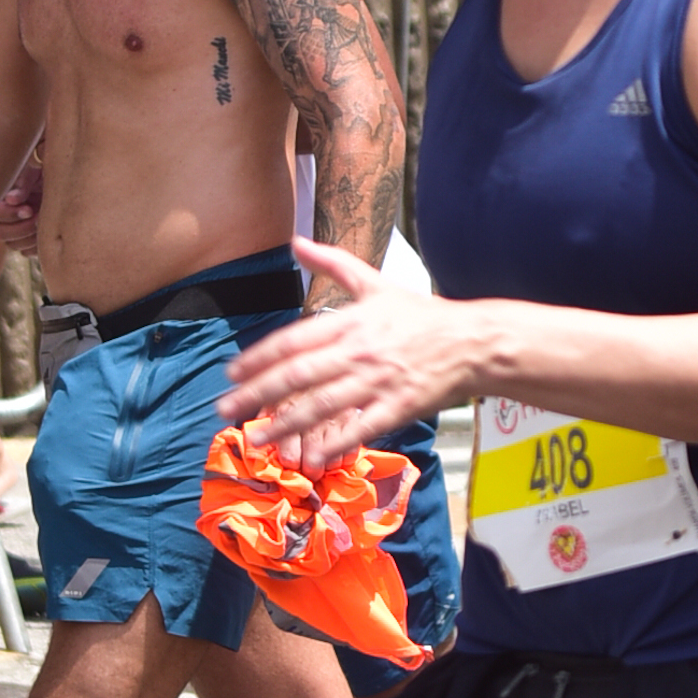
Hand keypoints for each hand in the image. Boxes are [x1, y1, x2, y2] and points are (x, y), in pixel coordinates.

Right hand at [0, 145, 42, 252]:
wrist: (60, 178)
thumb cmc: (42, 169)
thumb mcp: (33, 169)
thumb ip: (22, 182)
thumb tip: (12, 199)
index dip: (8, 215)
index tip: (28, 210)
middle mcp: (2, 214)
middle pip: (0, 233)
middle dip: (21, 228)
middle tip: (38, 218)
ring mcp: (14, 227)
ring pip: (12, 245)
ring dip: (30, 238)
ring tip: (44, 223)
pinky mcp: (27, 237)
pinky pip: (26, 251)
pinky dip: (37, 245)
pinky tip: (47, 231)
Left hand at [220, 240, 475, 465]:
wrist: (472, 342)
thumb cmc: (421, 315)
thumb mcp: (375, 283)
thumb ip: (332, 263)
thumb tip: (294, 240)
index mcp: (350, 321)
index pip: (293, 340)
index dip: (259, 358)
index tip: (232, 374)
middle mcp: (359, 351)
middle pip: (298, 375)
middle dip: (257, 394)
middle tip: (225, 409)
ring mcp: (379, 381)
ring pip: (323, 405)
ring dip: (285, 424)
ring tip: (256, 437)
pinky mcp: (399, 407)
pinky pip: (362, 428)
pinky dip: (336, 443)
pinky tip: (312, 457)